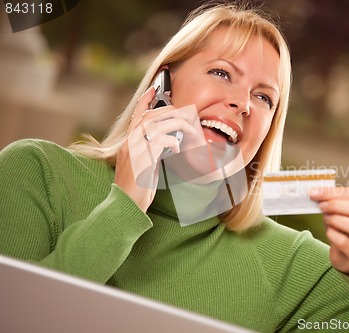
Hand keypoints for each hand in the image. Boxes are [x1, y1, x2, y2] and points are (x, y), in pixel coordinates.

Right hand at [114, 87, 201, 211]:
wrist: (125, 206)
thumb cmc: (136, 188)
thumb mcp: (143, 165)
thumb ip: (151, 152)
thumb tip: (168, 142)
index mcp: (129, 143)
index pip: (137, 116)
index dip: (145, 101)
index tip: (154, 89)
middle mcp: (129, 143)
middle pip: (151, 117)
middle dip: (172, 113)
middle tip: (188, 117)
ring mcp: (134, 151)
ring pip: (156, 125)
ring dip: (177, 125)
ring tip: (191, 131)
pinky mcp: (142, 161)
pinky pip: (160, 142)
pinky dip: (173, 141)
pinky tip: (178, 148)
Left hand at [310, 186, 348, 277]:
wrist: (343, 252)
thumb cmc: (341, 227)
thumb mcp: (337, 210)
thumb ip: (330, 200)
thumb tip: (315, 192)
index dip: (333, 192)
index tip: (315, 192)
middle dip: (337, 205)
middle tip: (321, 206)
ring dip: (337, 220)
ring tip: (326, 219)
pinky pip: (346, 242)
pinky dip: (333, 235)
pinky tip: (329, 232)